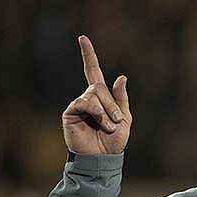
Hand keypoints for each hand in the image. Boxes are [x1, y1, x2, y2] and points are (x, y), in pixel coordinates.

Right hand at [62, 35, 131, 154]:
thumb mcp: (125, 119)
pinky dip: (97, 112)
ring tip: (109, 126)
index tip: (83, 38)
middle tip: (117, 121)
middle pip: (99, 85)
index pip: (93, 72)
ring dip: (106, 110)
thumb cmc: (114, 142)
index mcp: (101, 99)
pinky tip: (101, 124)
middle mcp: (88, 99)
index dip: (88, 56)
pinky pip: (84, 102)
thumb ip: (121, 99)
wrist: (103, 158)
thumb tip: (120, 77)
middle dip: (112, 103)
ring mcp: (78, 105)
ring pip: (93, 94)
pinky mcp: (70, 113)